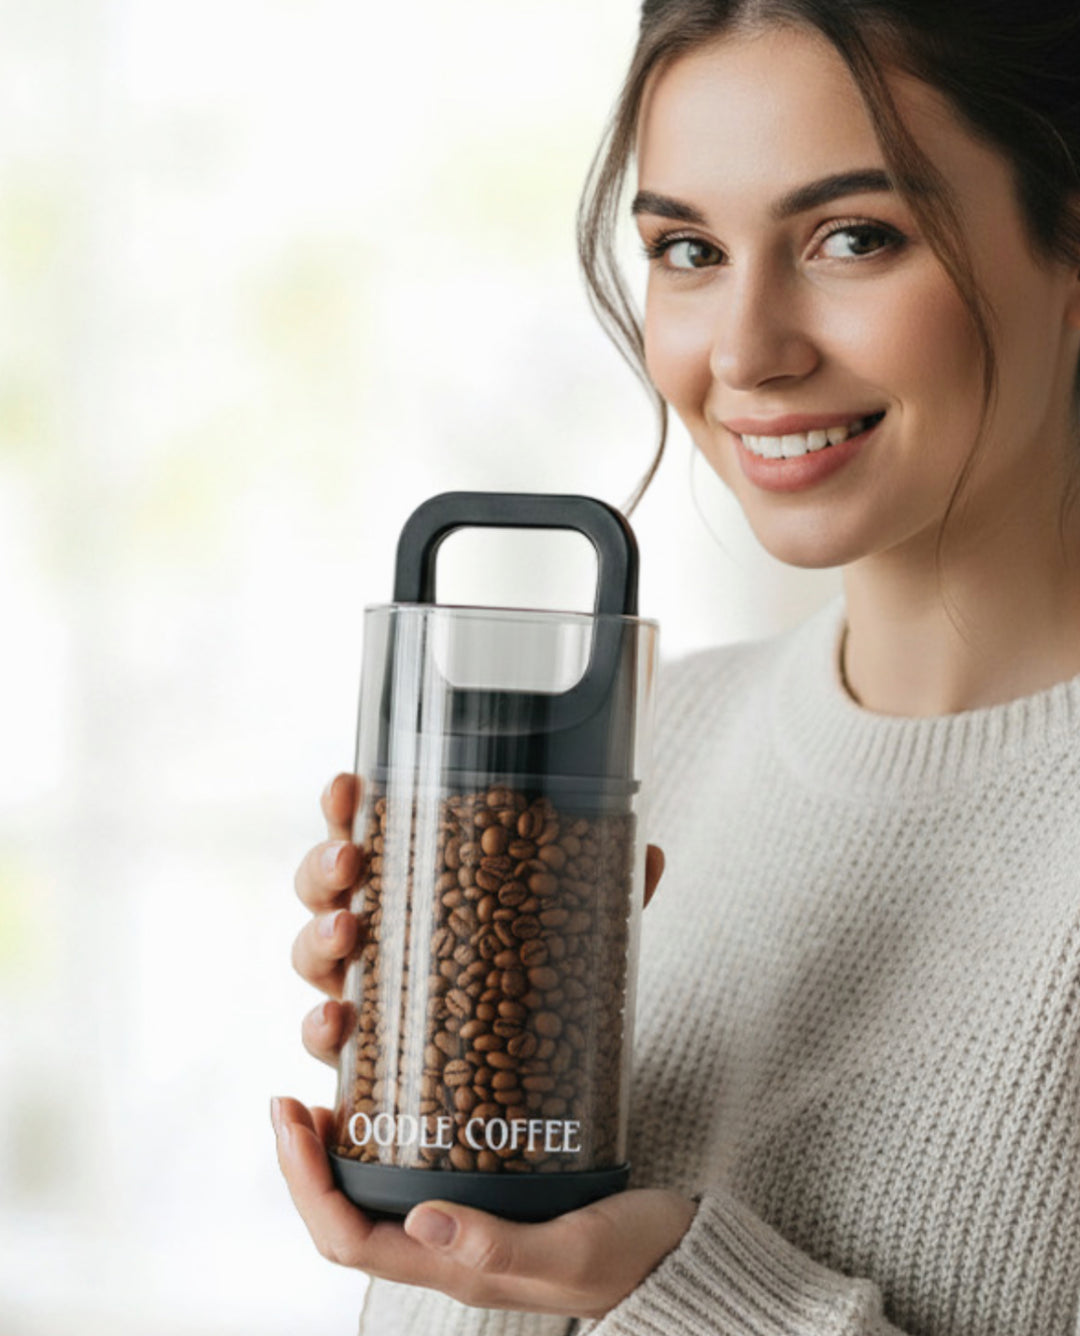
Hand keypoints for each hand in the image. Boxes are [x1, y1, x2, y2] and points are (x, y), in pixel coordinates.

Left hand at [271, 1096, 696, 1318]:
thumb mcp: (575, 1248)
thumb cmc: (634, 1253)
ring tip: (324, 1094)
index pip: (346, 1238)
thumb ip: (500, 1244)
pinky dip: (383, 1143)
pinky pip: (411, 1179)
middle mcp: (445, 1252)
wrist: (680, 1254)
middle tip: (288, 1097)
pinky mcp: (486, 1200)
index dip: (305, 1183)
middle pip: (343, 1220)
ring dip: (333, 1153)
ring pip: (371, 1199)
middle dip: (302, 1163)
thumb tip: (418, 1221)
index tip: (290, 1116)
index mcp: (455, 1269)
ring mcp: (463, 1228)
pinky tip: (392, 1103)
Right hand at [291, 772, 666, 1067]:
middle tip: (351, 861)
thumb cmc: (526, 981)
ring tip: (348, 932)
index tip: (347, 785)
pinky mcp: (363, 1058)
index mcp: (413, 883)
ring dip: (316, 938)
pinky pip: (323, 1041)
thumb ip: (599, 892)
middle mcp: (377, 930)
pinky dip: (319, 1030)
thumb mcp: (567, 930)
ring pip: (310, 956)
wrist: (525, 1087)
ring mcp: (365, 991)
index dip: (345, 806)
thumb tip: (648, 853)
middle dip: (325, 867)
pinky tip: (337, 1023)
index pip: (368, 831)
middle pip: (323, 888)